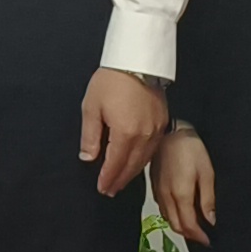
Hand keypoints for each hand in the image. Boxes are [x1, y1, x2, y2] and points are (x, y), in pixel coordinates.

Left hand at [80, 68, 167, 196]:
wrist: (137, 61)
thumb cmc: (111, 81)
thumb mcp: (91, 107)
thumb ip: (90, 136)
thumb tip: (88, 158)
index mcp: (126, 133)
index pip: (116, 164)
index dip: (108, 178)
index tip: (101, 188)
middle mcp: (145, 135)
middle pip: (132, 166)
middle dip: (120, 180)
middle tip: (110, 190)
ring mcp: (156, 130)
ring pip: (144, 160)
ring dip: (132, 172)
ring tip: (121, 181)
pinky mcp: (163, 122)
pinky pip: (153, 149)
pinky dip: (143, 160)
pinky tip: (135, 163)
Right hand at [153, 128, 214, 244]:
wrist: (170, 132)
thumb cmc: (191, 148)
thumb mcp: (207, 172)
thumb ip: (207, 199)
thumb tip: (210, 220)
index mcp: (181, 194)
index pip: (189, 225)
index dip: (199, 237)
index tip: (208, 241)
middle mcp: (167, 196)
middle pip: (176, 225)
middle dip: (189, 235)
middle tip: (202, 237)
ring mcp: (158, 191)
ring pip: (167, 218)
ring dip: (180, 227)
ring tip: (193, 227)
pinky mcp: (154, 185)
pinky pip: (162, 208)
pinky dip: (171, 216)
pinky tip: (180, 212)